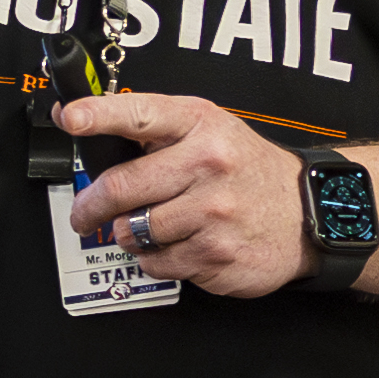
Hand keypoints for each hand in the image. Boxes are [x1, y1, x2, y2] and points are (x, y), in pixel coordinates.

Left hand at [56, 92, 315, 297]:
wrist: (307, 211)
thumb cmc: (246, 168)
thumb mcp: (208, 129)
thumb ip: (149, 126)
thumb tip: (78, 119)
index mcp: (200, 124)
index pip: (139, 113)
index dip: (98, 115)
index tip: (70, 117)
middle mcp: (208, 164)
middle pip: (120, 188)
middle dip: (89, 207)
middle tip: (83, 215)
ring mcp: (213, 213)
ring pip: (133, 232)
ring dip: (128, 235)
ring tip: (150, 226)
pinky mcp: (216, 255)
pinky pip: (157, 264)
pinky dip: (156, 259)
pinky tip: (178, 244)